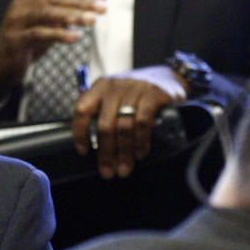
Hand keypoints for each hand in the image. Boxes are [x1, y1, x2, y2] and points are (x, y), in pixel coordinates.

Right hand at [0, 0, 105, 101]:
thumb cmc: (24, 43)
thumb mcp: (45, 24)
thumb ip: (61, 15)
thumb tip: (89, 6)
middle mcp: (19, 5)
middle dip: (81, 1)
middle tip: (103, 8)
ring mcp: (15, 21)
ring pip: (47, 12)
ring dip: (73, 15)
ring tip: (92, 20)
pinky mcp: (14, 40)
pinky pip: (39, 34)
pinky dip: (59, 35)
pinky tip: (75, 38)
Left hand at [71, 65, 186, 178]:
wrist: (169, 78)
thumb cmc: (137, 94)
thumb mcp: (116, 98)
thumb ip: (103, 114)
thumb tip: (94, 148)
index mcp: (100, 87)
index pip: (82, 109)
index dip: (79, 132)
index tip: (83, 152)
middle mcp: (115, 86)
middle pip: (104, 125)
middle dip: (106, 152)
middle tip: (108, 172)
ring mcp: (135, 88)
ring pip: (123, 126)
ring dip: (124, 152)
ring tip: (125, 169)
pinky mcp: (154, 94)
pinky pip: (143, 122)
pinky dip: (140, 141)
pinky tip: (140, 153)